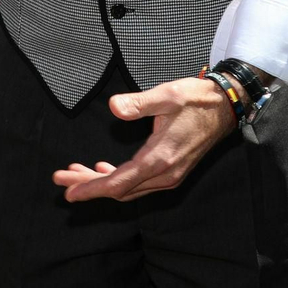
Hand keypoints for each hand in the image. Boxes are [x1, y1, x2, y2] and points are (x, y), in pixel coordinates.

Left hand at [51, 77, 236, 201]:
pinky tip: (104, 169)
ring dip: (101, 182)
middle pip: (119, 189)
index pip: (119, 183)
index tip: (69, 191)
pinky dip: (118, 179)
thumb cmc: (196, 100)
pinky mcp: (172, 171)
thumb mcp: (167, 95)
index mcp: (160, 158)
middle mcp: (165, 173)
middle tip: (61, 179)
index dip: (92, 188)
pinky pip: (139, 183)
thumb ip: (139, 103)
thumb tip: (114, 107)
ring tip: (75, 172)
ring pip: (128, 188)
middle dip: (88, 185)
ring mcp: (170, 175)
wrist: (226, 108)